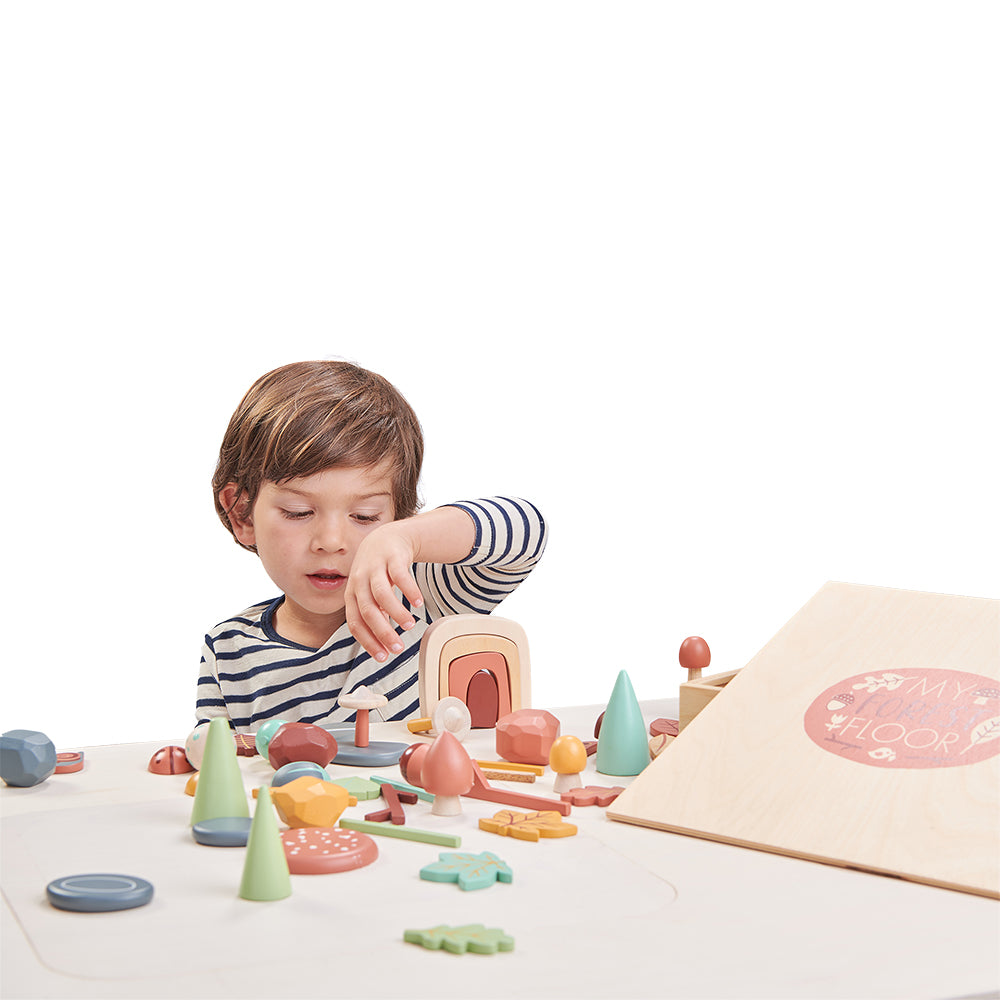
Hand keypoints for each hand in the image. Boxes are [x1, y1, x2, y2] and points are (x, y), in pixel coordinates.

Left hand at [344, 522, 423, 661]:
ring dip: (396, 613)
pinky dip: (410, 591)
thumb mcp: (370, 593)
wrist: (386, 539)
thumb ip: (374, 615)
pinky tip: (419, 603)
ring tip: (409, 626)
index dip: (368, 641)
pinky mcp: (391, 557)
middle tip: (398, 649)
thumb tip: (383, 643)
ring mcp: (375, 567)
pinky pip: (400, 575)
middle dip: (383, 633)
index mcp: (352, 594)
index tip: (383, 657)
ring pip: (382, 594)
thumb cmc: (377, 572)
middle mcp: (360, 581)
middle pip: (368, 611)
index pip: (355, 623)